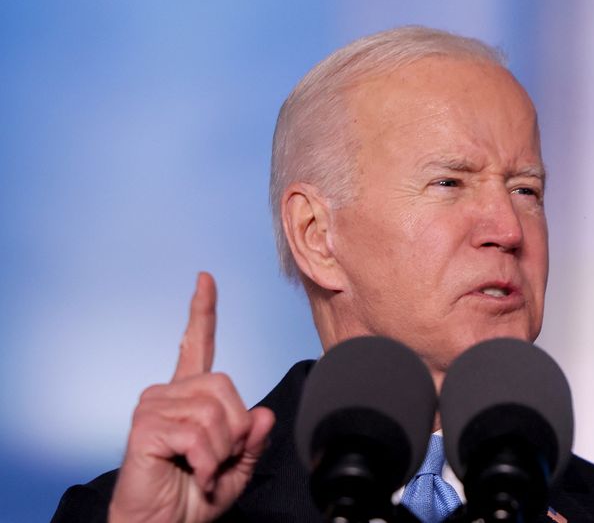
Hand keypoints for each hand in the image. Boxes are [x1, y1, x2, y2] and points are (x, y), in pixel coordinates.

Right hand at [109, 272, 274, 522]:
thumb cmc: (192, 497)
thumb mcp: (236, 468)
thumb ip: (252, 440)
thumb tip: (263, 413)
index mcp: (189, 397)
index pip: (197, 344)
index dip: (203, 311)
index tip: (205, 279)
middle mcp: (168, 393)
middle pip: (226, 386)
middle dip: (235, 430)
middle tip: (218, 460)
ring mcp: (154, 406)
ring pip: (215, 412)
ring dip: (221, 451)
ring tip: (203, 468)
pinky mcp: (145, 425)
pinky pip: (198, 433)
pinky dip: (207, 461)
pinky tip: (194, 472)